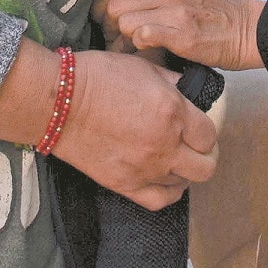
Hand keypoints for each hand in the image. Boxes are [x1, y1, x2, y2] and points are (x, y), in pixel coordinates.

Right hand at [58, 49, 217, 209]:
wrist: (58, 102)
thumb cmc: (97, 77)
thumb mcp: (143, 67)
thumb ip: (173, 83)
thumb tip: (189, 93)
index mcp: (172, 111)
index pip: (209, 134)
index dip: (207, 130)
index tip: (199, 126)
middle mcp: (164, 144)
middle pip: (206, 165)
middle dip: (206, 155)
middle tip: (197, 146)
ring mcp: (145, 168)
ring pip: (185, 183)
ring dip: (185, 170)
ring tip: (176, 158)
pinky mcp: (125, 185)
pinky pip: (160, 200)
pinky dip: (169, 192)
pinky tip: (167, 180)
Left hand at [100, 0, 263, 71]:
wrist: (251, 29)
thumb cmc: (218, 10)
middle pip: (115, 3)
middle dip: (112, 22)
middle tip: (120, 31)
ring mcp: (176, 11)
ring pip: (124, 22)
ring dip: (126, 37)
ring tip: (137, 41)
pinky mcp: (182, 35)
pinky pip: (141, 36)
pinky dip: (140, 44)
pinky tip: (150, 46)